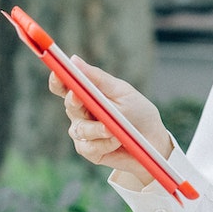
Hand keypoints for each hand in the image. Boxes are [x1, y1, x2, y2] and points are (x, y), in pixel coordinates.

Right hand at [50, 59, 172, 180]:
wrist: (154, 141)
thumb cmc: (138, 112)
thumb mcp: (121, 91)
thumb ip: (98, 79)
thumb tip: (74, 60)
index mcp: (86, 95)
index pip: (64, 86)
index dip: (58, 79)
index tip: (58, 73)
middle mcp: (80, 113)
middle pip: (69, 105)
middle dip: (74, 101)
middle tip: (78, 97)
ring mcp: (83, 133)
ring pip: (80, 129)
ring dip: (96, 128)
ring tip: (113, 129)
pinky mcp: (90, 151)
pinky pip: (90, 147)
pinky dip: (105, 143)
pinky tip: (118, 140)